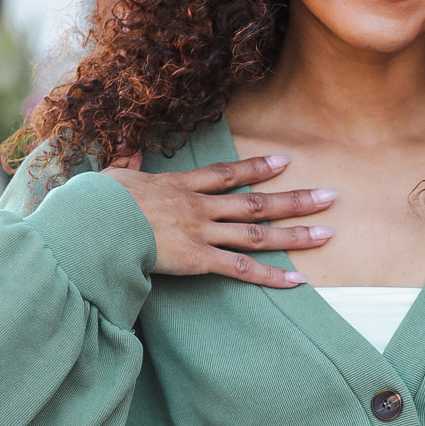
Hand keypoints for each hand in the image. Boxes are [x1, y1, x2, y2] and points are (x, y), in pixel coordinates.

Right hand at [104, 152, 335, 284]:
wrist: (93, 221)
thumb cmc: (95, 202)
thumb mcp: (112, 175)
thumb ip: (125, 160)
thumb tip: (125, 143)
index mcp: (179, 186)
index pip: (226, 174)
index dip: (256, 168)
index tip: (284, 162)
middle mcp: (198, 207)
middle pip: (255, 202)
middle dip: (295, 199)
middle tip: (331, 196)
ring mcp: (201, 233)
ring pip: (258, 233)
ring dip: (295, 234)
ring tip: (328, 233)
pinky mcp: (199, 260)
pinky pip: (242, 270)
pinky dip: (271, 277)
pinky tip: (298, 281)